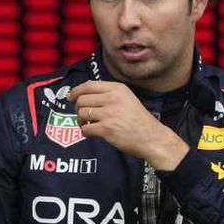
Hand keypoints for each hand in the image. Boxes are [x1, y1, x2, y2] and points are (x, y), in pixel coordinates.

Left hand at [67, 81, 188, 170]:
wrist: (152, 138)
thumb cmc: (138, 119)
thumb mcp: (127, 98)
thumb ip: (108, 94)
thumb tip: (82, 94)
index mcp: (117, 89)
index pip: (89, 85)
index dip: (76, 91)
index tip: (71, 97)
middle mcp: (113, 99)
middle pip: (82, 99)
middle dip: (78, 108)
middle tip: (82, 116)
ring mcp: (110, 114)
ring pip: (82, 113)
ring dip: (80, 121)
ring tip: (87, 125)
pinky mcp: (107, 129)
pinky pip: (85, 129)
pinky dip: (85, 132)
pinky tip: (91, 133)